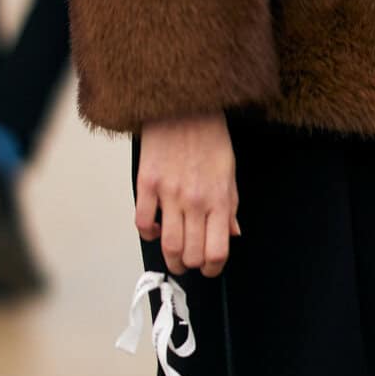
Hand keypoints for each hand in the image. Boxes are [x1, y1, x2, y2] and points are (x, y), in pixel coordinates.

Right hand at [137, 115, 239, 276]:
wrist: (184, 106)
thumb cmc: (209, 137)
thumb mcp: (229, 172)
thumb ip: (230, 207)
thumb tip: (231, 235)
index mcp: (219, 199)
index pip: (217, 251)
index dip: (213, 268)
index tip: (210, 269)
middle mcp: (194, 201)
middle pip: (191, 254)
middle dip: (191, 266)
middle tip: (190, 264)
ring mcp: (169, 193)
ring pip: (167, 245)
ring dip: (170, 258)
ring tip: (173, 256)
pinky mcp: (147, 183)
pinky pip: (143, 222)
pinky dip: (148, 233)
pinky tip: (154, 229)